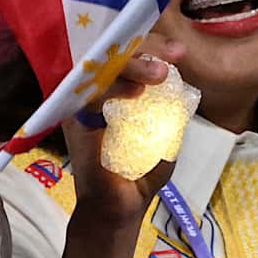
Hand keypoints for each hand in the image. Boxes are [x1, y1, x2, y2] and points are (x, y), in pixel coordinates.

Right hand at [56, 46, 185, 227]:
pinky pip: (90, 97)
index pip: (128, 57)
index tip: (177, 52)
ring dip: (132, 66)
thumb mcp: (165, 137)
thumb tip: (181, 85)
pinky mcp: (76, 124)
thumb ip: (169, 112)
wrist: (119, 210)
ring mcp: (83, 107)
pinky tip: (136, 91)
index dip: (152, 47)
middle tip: (172, 55)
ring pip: (101, 70)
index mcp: (117, 93)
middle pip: (113, 55)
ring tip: (160, 73)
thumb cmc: (139, 173)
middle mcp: (96, 94)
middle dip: (144, 48)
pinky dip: (113, 89)